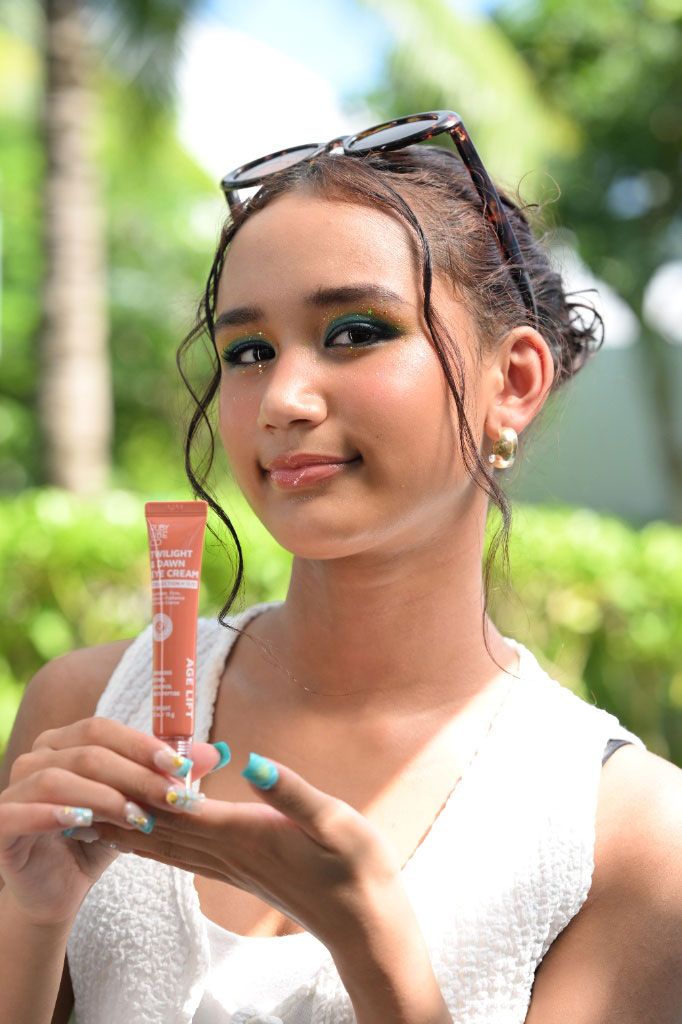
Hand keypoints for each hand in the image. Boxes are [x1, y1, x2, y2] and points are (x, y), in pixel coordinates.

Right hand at [0, 717, 227, 926]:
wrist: (58, 890)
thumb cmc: (97, 837)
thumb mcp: (137, 804)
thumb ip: (167, 777)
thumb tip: (217, 753)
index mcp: (65, 742)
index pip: (104, 729)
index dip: (144, 745)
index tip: (183, 769)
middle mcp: (36, 757)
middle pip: (88, 752)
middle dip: (137, 775)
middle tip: (173, 799)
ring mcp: (13, 789)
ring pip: (59, 778)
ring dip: (106, 797)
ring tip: (140, 820)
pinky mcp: (1, 825)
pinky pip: (23, 811)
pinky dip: (55, 814)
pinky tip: (84, 824)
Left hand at [94, 750, 405, 954]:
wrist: (366, 926)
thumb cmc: (358, 872)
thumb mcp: (337, 823)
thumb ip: (293, 793)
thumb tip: (254, 760)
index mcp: (246, 836)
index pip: (180, 809)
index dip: (144, 786)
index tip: (110, 763)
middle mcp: (229, 854)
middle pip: (162, 829)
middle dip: (122, 805)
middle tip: (79, 785)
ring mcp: (232, 867)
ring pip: (166, 846)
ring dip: (129, 827)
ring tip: (92, 811)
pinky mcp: (240, 873)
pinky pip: (183, 855)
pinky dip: (155, 842)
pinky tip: (143, 836)